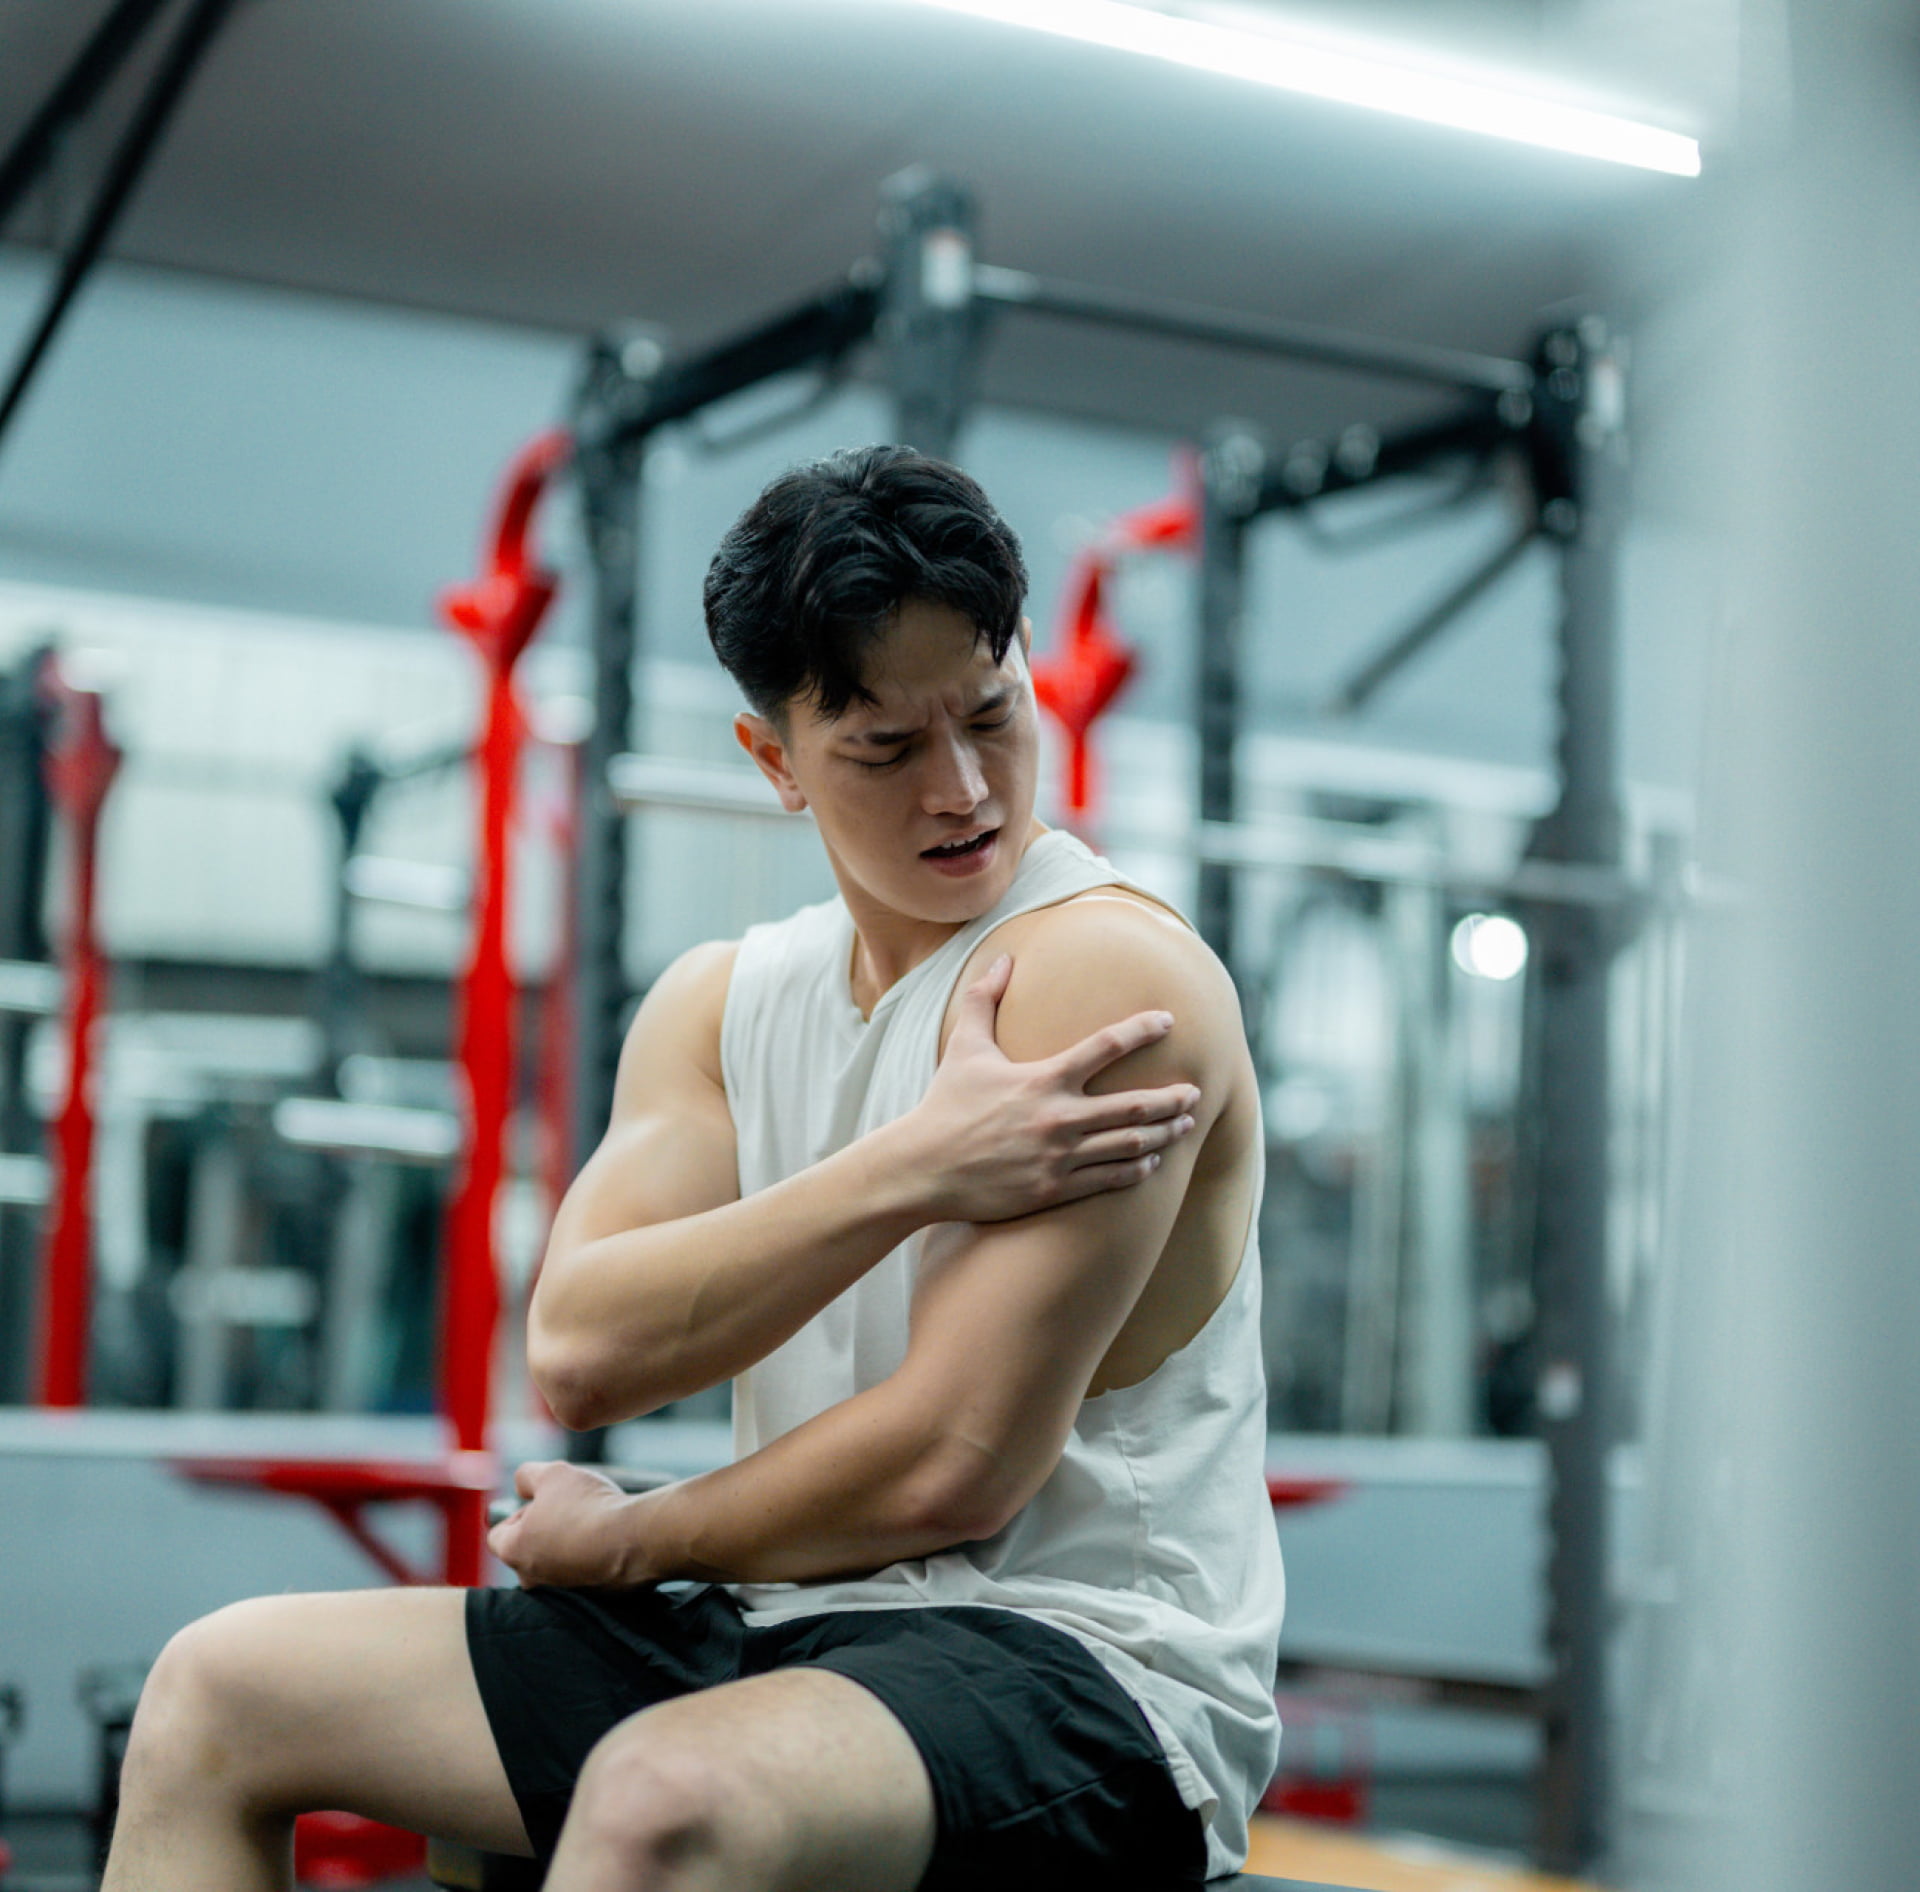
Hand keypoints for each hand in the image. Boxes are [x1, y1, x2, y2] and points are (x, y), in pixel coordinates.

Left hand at [486, 1460, 650, 1587]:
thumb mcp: (553, 1474)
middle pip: (527, 1551)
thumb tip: (522, 1485)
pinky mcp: (589, 1602)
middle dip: (546, 1530)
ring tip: (595, 1526)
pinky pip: (582, 1577)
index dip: (519, 1513)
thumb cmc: (589, 1507)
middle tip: (573, 1512)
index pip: (498, 1535)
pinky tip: (609, 1543)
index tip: (546, 1503)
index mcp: (514, 1551)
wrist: (635, 1541)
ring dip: (569, 1546)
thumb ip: (527, 1476)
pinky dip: (590, 1562)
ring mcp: (560, 1594)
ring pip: (556, 1565)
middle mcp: (531, 1579)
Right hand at [908, 953, 1200, 1222]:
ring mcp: (1059, 1158)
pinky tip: (1151, 1161)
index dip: (1142, 1028)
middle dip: (1171, 1098)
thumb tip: (1002, 959)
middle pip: (1133, 1105)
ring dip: (1163, 1134)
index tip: (1169, 1020)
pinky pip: (1108, 1180)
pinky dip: (1136, 1170)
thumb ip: (983, 1000)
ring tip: (1184, 1124)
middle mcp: (1058, 1118)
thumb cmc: (945, 1105)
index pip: (1106, 1045)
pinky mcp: (1054, 1190)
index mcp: (1042, 1078)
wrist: (923, 1168)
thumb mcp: (964, 1048)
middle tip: (1195, 1091)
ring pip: (1128, 1146)